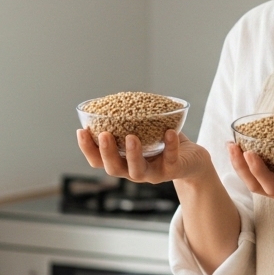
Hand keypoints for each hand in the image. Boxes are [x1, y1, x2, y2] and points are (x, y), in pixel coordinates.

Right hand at [77, 128, 212, 183]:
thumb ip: (128, 122)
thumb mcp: (143, 131)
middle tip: (104, 135)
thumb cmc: (162, 142)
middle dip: (107, 153)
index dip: (88, 149)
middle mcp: (133, 170)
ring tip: (131, 137)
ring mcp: (153, 173)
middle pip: (113, 169)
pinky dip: (170, 146)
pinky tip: (169, 132)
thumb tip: (111, 100)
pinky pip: (170, 160)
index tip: (81, 131)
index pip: (98, 160)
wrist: (192, 159)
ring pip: (137, 171)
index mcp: (122, 161)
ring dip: (133, 155)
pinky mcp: (172, 170)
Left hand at [227, 144, 273, 214]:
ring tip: (233, 146)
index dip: (259, 171)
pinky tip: (248, 151)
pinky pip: (265, 181)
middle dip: (242, 168)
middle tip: (232, 145)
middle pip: (259, 187)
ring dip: (243, 168)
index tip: (249, 152)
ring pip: (258, 186)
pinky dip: (252, 168)